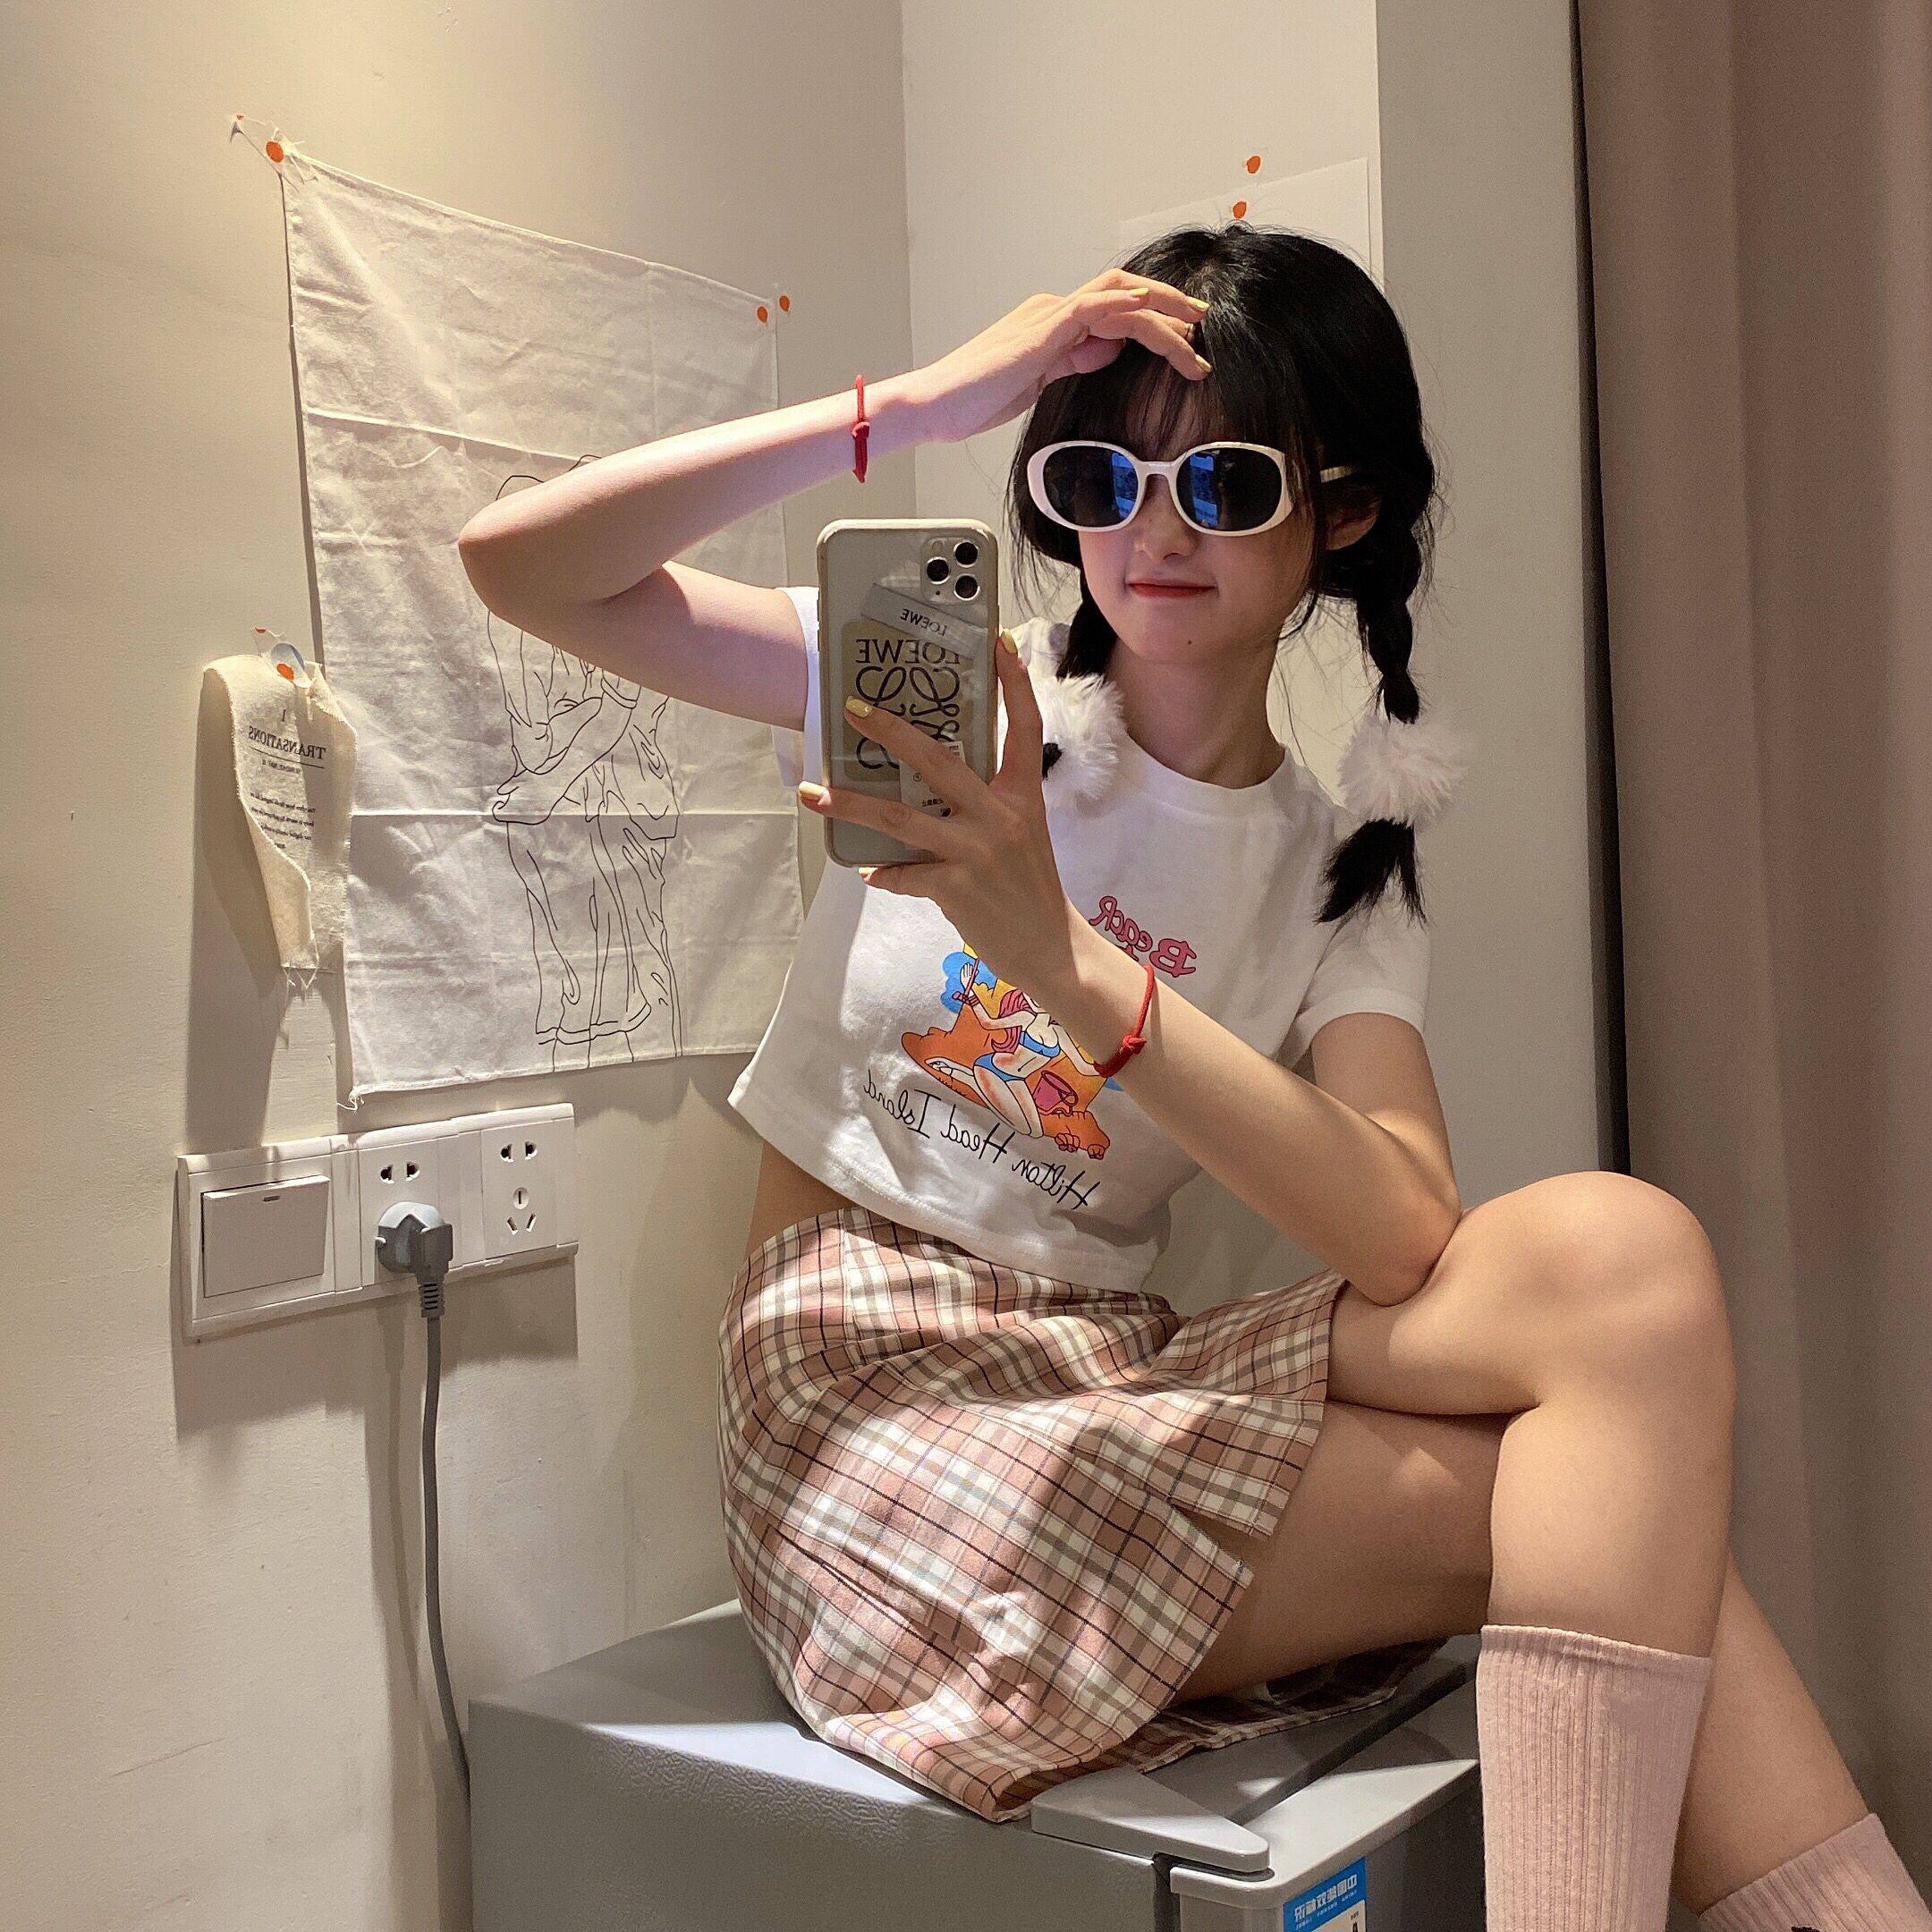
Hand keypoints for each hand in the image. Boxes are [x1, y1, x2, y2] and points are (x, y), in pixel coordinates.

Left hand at [797, 630, 1074, 997]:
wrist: (1051, 948)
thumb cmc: (1030, 888)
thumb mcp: (1022, 835)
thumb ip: (984, 807)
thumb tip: (924, 793)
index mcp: (1021, 796)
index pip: (1024, 728)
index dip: (1015, 684)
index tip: (1000, 643)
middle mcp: (1001, 816)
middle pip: (940, 761)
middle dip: (892, 732)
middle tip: (853, 709)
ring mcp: (978, 851)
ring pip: (902, 818)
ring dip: (852, 805)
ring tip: (813, 794)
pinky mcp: (958, 887)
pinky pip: (905, 874)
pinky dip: (883, 873)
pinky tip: (869, 872)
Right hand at [910, 271, 1212, 444]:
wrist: (935, 404)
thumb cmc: (973, 399)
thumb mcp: (1037, 382)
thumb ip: (1071, 362)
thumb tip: (1107, 352)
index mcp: (1052, 323)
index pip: (1114, 309)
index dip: (1154, 319)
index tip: (1185, 341)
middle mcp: (1053, 310)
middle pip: (1125, 292)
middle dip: (1170, 306)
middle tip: (1203, 325)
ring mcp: (1047, 317)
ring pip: (1120, 299)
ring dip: (1164, 317)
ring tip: (1194, 340)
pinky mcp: (1041, 332)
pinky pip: (1094, 308)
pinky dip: (1129, 310)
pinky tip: (1155, 319)